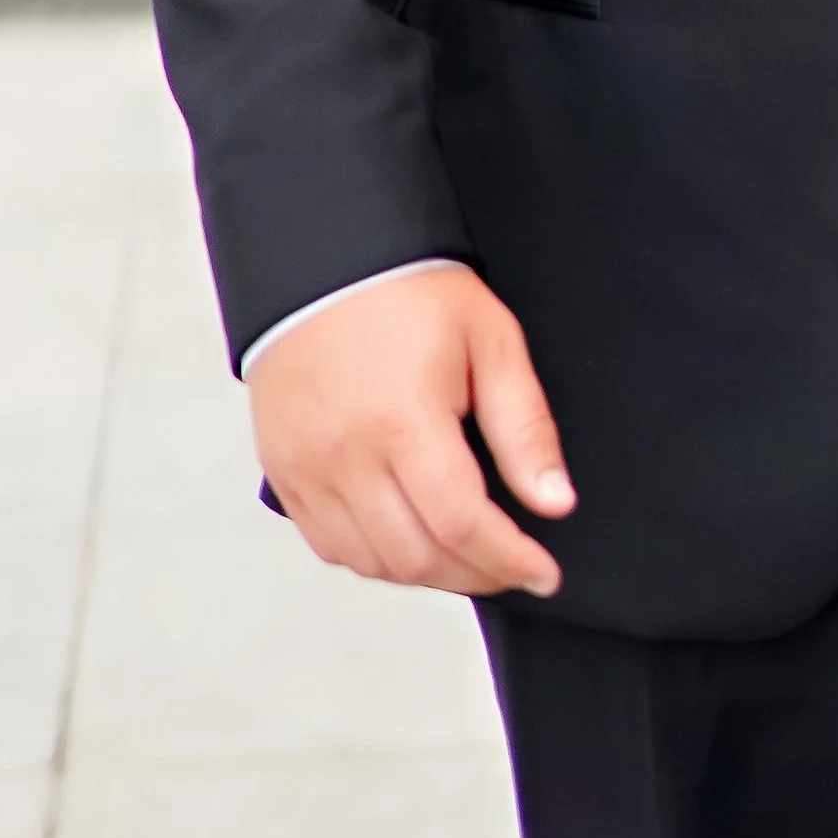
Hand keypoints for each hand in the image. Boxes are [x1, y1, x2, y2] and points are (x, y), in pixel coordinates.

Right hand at [247, 263, 575, 597]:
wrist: (326, 262)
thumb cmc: (411, 294)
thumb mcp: (491, 342)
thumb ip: (524, 428)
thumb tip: (554, 502)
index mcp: (403, 421)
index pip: (461, 524)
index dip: (509, 560)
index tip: (544, 574)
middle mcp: (346, 455)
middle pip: (417, 557)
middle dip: (477, 575)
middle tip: (513, 567)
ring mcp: (307, 469)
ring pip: (371, 563)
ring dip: (428, 574)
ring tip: (468, 557)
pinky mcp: (284, 472)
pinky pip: (330, 545)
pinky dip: (375, 560)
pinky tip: (409, 542)